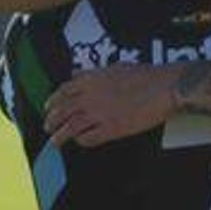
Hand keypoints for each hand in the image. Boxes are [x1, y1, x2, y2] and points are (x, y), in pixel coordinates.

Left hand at [45, 63, 177, 146]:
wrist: (163, 88)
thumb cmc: (144, 75)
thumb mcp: (114, 67)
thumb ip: (92, 73)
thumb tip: (76, 74)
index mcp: (91, 80)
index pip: (63, 92)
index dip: (52, 102)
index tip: (48, 108)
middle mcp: (91, 96)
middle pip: (63, 111)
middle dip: (52, 121)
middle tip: (48, 127)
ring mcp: (99, 114)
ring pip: (71, 127)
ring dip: (60, 136)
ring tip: (54, 142)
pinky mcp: (111, 129)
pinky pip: (89, 138)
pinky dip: (81, 141)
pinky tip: (80, 141)